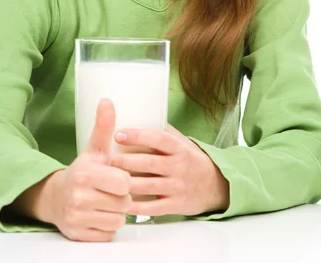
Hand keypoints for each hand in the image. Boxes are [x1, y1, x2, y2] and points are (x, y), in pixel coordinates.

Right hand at [45, 99, 132, 241]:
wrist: (57, 197)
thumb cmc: (84, 172)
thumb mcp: (94, 149)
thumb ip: (103, 126)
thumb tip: (107, 100)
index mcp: (86, 174)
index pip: (123, 183)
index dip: (125, 180)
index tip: (117, 176)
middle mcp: (79, 197)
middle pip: (123, 203)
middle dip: (122, 198)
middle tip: (112, 190)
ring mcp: (77, 218)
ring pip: (117, 220)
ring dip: (116, 213)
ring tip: (106, 202)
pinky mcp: (78, 235)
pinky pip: (108, 234)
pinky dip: (107, 227)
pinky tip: (99, 215)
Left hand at [112, 123, 229, 216]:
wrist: (214, 186)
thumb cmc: (190, 159)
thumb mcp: (182, 142)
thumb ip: (162, 131)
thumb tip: (137, 113)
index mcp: (179, 148)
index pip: (158, 139)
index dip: (138, 136)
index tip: (119, 134)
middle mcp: (179, 166)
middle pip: (149, 163)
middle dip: (125, 161)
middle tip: (106, 158)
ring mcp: (177, 187)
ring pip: (148, 185)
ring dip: (127, 182)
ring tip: (108, 179)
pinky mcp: (175, 205)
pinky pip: (153, 207)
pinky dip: (137, 206)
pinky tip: (122, 202)